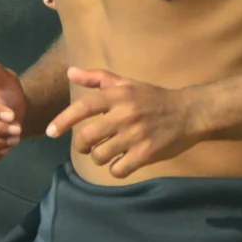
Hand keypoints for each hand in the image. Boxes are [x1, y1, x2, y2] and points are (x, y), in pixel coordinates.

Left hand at [52, 66, 195, 176]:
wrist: (190, 113)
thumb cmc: (155, 98)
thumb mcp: (128, 84)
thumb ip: (97, 78)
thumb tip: (70, 72)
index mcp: (118, 96)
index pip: (83, 108)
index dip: (62, 121)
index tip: (51, 132)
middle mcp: (124, 115)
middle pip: (87, 137)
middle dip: (82, 145)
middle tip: (87, 146)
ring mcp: (135, 136)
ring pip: (100, 156)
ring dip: (100, 157)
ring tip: (108, 153)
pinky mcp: (146, 154)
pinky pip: (118, 170)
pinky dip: (116, 169)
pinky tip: (122, 163)